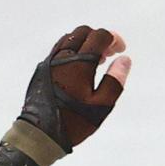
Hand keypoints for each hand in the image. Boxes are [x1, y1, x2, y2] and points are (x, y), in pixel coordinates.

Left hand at [16, 25, 130, 150]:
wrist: (40, 133)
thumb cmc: (73, 122)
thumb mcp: (101, 105)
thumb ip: (115, 80)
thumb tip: (124, 60)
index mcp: (79, 64)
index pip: (99, 37)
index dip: (114, 39)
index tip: (121, 50)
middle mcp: (63, 57)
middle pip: (84, 32)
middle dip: (100, 38)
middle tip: (110, 53)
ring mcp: (50, 61)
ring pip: (70, 38)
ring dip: (86, 42)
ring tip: (97, 60)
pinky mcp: (43, 68)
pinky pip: (60, 48)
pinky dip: (74, 49)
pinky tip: (80, 65)